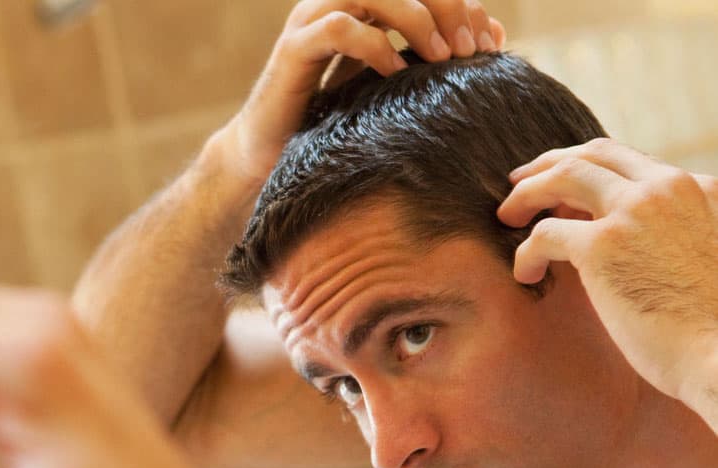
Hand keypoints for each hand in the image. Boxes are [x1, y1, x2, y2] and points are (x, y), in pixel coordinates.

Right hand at [219, 0, 505, 183]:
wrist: (268, 157)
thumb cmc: (332, 123)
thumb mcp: (393, 84)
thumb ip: (433, 55)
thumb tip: (495, 34)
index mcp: (363, 4)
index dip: (461, 5)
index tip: (488, 46)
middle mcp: (336, 2)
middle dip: (446, 7)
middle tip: (469, 49)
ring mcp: (311, 21)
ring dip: (416, 19)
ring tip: (442, 58)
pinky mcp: (293, 50)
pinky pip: (339, 29)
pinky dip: (375, 46)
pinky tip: (396, 74)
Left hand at [498, 138, 717, 404]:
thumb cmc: (713, 329)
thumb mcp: (703, 259)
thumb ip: (672, 237)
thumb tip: (626, 249)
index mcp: (699, 189)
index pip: (632, 162)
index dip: (588, 169)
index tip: (563, 189)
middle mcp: (668, 188)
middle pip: (593, 154)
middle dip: (548, 165)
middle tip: (519, 184)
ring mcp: (635, 211)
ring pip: (563, 176)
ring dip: (526, 193)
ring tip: (507, 217)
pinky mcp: (602, 245)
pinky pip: (544, 233)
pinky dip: (526, 252)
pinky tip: (526, 273)